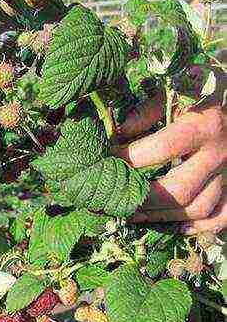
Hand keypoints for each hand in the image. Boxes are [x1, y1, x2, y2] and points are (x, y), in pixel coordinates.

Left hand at [113, 92, 226, 234]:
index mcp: (204, 126)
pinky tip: (176, 227)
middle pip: (180, 188)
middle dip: (143, 197)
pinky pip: (223, 217)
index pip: (163, 147)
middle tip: (116, 199)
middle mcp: (220, 153)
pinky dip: (200, 227)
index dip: (130, 157)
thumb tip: (115, 134)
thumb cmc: (202, 97)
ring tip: (134, 215)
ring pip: (199, 208)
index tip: (106, 160)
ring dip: (163, 216)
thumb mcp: (176, 94)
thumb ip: (146, 112)